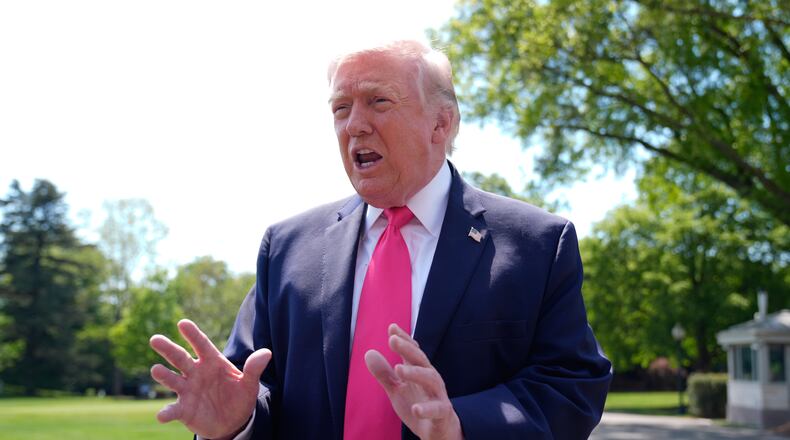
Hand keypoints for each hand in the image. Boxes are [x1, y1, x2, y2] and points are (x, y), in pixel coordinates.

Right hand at [149, 319, 270, 438]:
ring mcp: (188, 390)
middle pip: (180, 358)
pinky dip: (167, 412)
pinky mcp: (184, 409)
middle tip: (155, 339)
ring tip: (156, 370)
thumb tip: (267, 353)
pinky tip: (162, 415)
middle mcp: (196, 373)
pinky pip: (173, 410)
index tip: (182, 323)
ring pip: (173, 380)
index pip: (202, 345)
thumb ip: (254, 368)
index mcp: (212, 362)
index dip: (193, 334)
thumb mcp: (250, 384)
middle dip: (168, 348)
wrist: (233, 422)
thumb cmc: (239, 397)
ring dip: (164, 375)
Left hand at [365, 324, 462, 439]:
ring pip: (430, 379)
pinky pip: (437, 409)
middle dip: (407, 349)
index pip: (412, 351)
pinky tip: (416, 409)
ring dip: (415, 373)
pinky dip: (427, 409)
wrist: (439, 430)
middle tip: (392, 340)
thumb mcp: (397, 389)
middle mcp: (431, 378)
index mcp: (419, 371)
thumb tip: (368, 353)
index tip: (392, 327)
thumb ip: (384, 373)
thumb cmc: (418, 404)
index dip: (403, 339)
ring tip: (398, 369)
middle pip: (420, 360)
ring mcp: (438, 394)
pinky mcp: (443, 413)